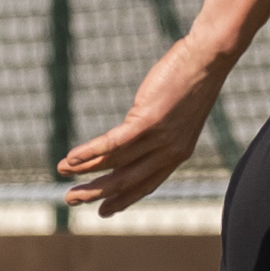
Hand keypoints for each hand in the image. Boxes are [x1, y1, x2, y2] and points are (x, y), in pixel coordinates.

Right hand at [61, 36, 235, 216]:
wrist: (208, 58)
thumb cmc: (192, 80)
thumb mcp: (177, 114)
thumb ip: (157, 130)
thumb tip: (135, 132)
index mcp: (177, 153)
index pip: (147, 184)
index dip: (124, 199)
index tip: (104, 211)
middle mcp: (169, 151)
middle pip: (126, 180)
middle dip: (96, 192)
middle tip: (70, 200)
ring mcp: (160, 138)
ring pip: (115, 163)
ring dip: (84, 170)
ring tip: (62, 170)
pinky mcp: (149, 120)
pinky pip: (113, 143)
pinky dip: (90, 152)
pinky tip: (72, 157)